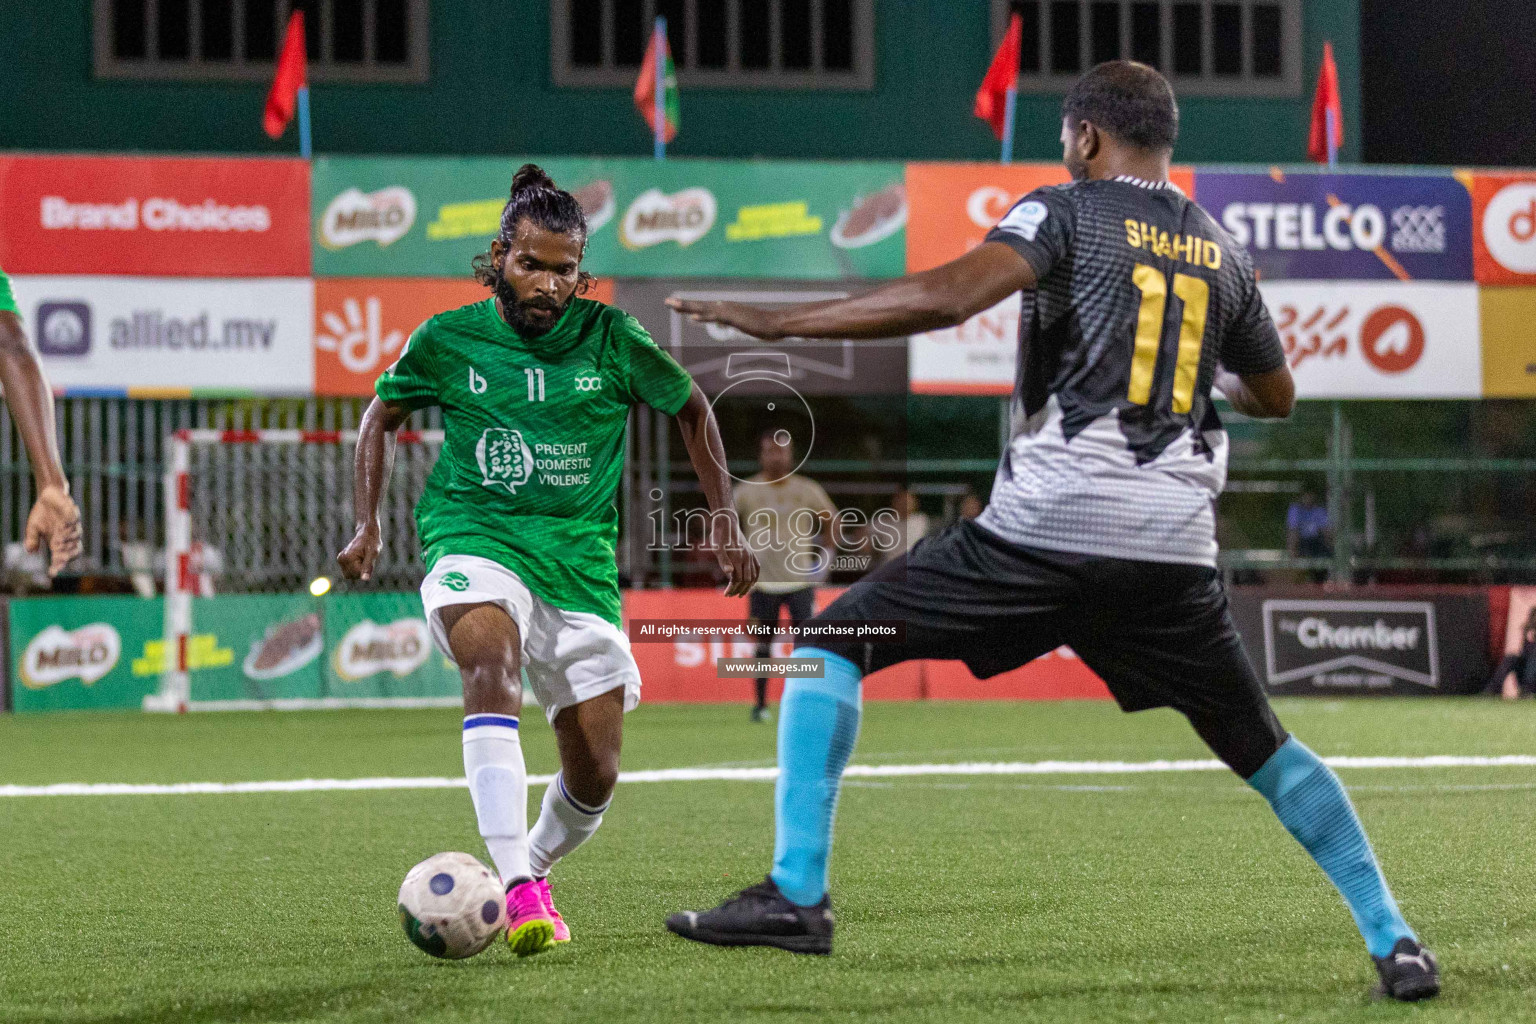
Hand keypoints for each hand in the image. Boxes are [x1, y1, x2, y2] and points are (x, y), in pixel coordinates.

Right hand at [25, 484, 80, 576]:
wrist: (49, 496)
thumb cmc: (42, 514)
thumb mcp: (33, 528)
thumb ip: (33, 539)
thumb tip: (30, 552)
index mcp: (58, 542)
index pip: (61, 557)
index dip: (58, 566)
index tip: (52, 573)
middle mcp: (68, 536)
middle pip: (74, 551)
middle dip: (67, 556)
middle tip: (59, 560)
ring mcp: (72, 525)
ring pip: (76, 537)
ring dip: (67, 541)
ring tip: (58, 544)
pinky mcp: (73, 514)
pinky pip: (74, 521)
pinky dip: (69, 525)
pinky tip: (62, 527)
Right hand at [337, 523, 381, 580]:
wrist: (367, 534)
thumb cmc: (372, 542)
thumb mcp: (373, 554)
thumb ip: (368, 567)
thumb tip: (365, 579)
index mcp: (347, 558)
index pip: (357, 574)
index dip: (365, 569)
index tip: (367, 558)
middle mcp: (341, 559)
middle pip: (353, 576)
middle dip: (361, 570)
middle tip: (365, 558)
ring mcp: (340, 560)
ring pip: (351, 575)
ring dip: (358, 569)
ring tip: (362, 558)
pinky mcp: (342, 561)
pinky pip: (350, 572)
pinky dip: (356, 567)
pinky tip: (359, 558)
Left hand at [666, 298, 785, 340]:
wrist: (775, 323)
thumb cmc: (761, 325)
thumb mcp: (741, 323)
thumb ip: (730, 321)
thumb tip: (723, 319)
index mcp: (724, 309)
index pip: (702, 308)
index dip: (687, 306)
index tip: (674, 304)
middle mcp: (724, 307)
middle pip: (699, 306)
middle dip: (682, 304)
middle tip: (666, 302)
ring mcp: (728, 312)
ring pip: (704, 309)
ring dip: (687, 308)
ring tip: (673, 306)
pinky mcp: (734, 318)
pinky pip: (716, 318)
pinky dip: (704, 318)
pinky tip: (693, 318)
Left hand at [708, 510, 758, 597]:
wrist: (727, 521)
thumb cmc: (719, 535)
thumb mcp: (717, 548)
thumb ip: (723, 561)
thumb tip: (729, 573)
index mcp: (738, 558)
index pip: (737, 579)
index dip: (732, 589)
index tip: (726, 594)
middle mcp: (747, 558)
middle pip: (746, 580)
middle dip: (739, 590)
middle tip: (730, 595)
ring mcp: (750, 555)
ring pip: (754, 575)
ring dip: (748, 586)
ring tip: (740, 593)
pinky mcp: (751, 552)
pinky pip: (757, 568)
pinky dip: (755, 577)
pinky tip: (751, 582)